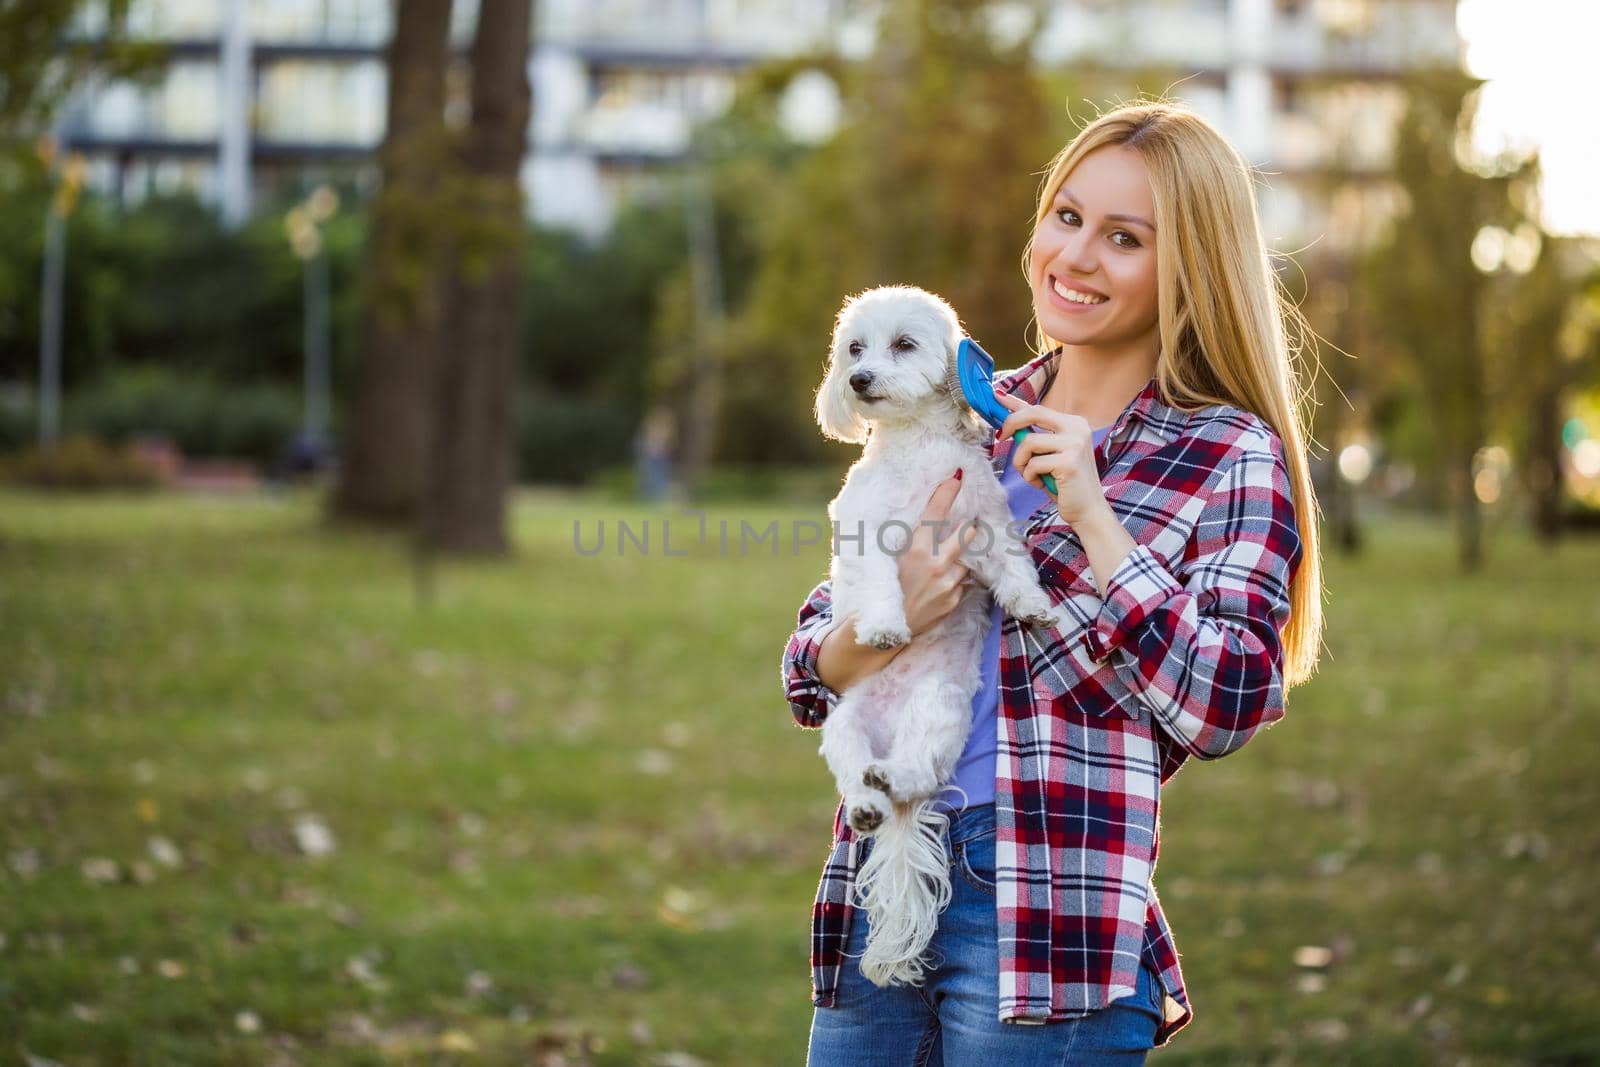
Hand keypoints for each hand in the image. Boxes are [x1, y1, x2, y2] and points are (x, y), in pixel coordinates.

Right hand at [897, 472, 979, 636]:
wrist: (882, 634)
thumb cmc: (881, 591)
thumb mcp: (887, 560)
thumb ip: (908, 542)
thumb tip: (922, 522)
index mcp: (916, 549)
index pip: (936, 513)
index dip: (948, 492)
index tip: (958, 477)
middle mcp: (935, 564)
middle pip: (966, 535)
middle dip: (969, 528)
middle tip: (969, 523)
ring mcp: (947, 584)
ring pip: (964, 562)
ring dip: (956, 561)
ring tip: (940, 567)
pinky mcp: (953, 602)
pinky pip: (961, 585)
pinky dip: (953, 583)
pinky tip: (937, 589)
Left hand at [995, 392, 1109, 525]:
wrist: (1088, 510)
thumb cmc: (1065, 483)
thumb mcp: (1050, 455)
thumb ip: (1035, 438)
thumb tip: (1009, 425)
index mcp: (1074, 423)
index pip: (1038, 408)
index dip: (1014, 402)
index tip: (996, 394)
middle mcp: (1077, 428)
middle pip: (1033, 413)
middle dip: (1011, 423)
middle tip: (1001, 438)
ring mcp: (1075, 444)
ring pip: (1028, 442)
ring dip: (1021, 462)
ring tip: (1032, 475)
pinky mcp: (1069, 462)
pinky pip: (1033, 464)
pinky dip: (1030, 477)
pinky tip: (1041, 483)